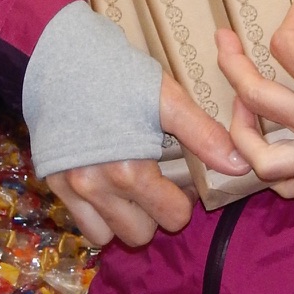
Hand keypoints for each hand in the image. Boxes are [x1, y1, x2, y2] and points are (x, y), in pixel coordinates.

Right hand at [46, 76, 248, 248]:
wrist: (62, 57)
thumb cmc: (119, 75)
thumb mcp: (166, 99)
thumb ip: (203, 136)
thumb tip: (240, 165)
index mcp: (129, 171)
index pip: (173, 217)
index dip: (183, 200)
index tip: (179, 180)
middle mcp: (97, 188)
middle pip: (141, 234)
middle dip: (154, 213)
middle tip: (155, 184)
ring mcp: (72, 190)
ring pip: (110, 236)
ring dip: (125, 219)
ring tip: (131, 189)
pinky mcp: (53, 185)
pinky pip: (83, 227)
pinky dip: (99, 216)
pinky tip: (107, 189)